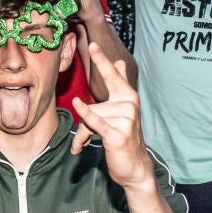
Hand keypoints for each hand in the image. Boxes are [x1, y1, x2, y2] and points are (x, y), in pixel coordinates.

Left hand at [70, 42, 149, 186]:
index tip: (93, 45)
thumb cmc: (122, 138)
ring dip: (83, 133)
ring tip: (85, 144)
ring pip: (92, 116)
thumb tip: (120, 62)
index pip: (114, 76)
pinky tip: (77, 104)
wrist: (134, 167)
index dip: (103, 61)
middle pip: (99, 98)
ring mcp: (125, 119)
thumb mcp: (119, 112)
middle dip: (94, 89)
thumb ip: (118, 87)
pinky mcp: (117, 133)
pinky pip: (96, 121)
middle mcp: (130, 105)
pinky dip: (86, 115)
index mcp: (128, 98)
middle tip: (90, 66)